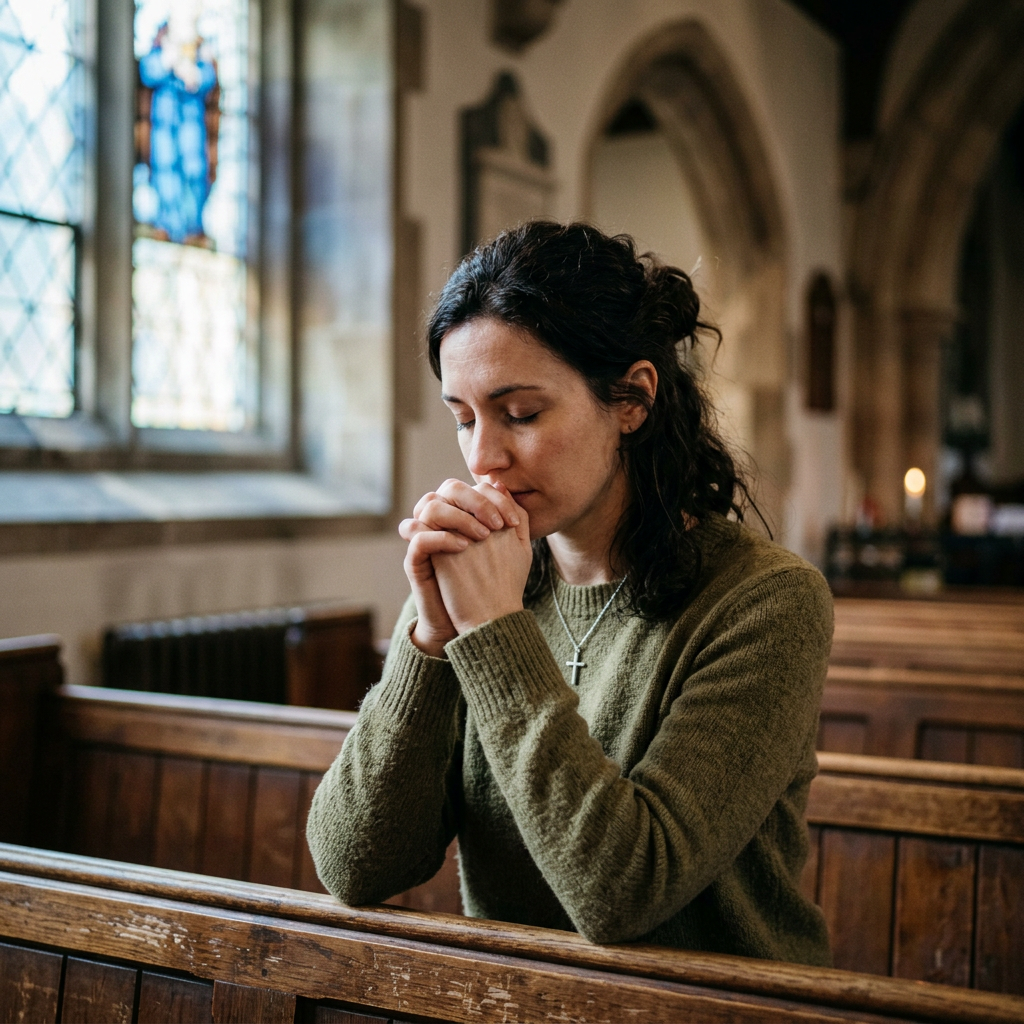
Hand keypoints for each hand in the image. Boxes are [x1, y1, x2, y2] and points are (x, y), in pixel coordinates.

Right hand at [399, 480, 521, 655]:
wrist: (477, 623)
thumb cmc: (494, 583)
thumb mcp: (511, 548)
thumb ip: (512, 517)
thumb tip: (504, 486)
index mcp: (463, 515)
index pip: (472, 486)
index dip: (494, 496)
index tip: (514, 521)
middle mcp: (442, 522)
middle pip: (449, 488)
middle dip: (476, 501)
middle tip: (498, 525)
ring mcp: (426, 538)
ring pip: (430, 505)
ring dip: (459, 516)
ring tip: (483, 536)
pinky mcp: (415, 560)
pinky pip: (418, 536)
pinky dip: (441, 536)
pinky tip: (464, 547)